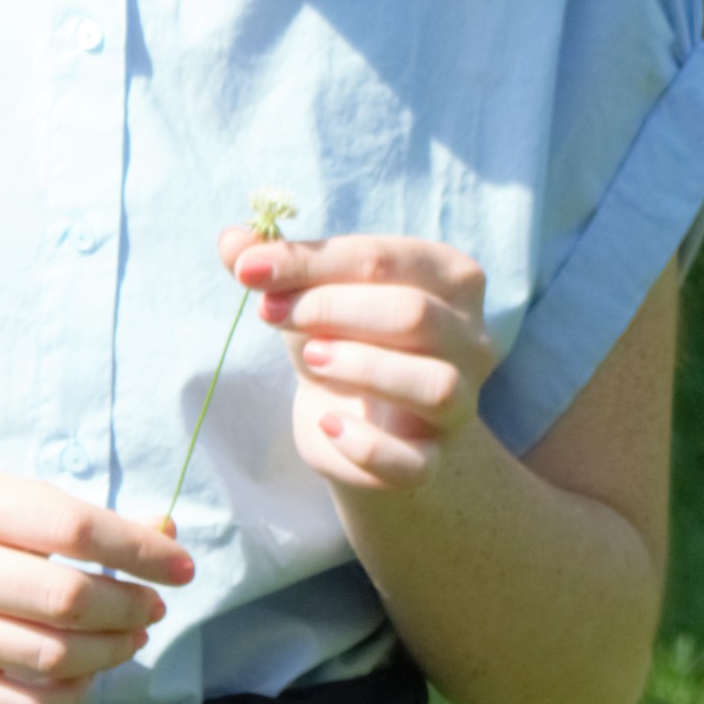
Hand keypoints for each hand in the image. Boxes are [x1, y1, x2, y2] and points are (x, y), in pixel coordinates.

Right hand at [0, 467, 193, 703]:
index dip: (139, 550)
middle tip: (152, 606)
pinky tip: (86, 672)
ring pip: (54, 658)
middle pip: (68, 599)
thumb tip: (164, 537)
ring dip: (113, 651)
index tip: (180, 565)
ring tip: (130, 636)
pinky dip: (74, 694)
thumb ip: (71, 516)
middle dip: (131, 607)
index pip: (73, 528)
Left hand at [235, 226, 496, 495]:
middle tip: (270, 312)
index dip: (309, 261)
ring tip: (310, 359)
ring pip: (434, 385)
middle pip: (413, 313)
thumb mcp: (312, 294)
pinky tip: (326, 424)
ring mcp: (460, 404)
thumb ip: (276, 265)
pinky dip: (365, 446)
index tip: (247, 269)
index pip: (383, 258)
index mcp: (450, 277)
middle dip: (331, 308)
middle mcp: (471, 339)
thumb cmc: (345, 337)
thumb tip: (232, 240)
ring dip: (363, 367)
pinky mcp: (431, 460)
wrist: (366, 420)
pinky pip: (412, 462)